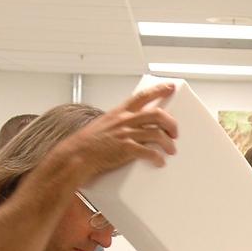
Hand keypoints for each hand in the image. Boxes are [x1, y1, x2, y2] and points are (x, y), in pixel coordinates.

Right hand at [48, 84, 179, 182]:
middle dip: (171, 123)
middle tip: (175, 133)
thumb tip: (135, 127)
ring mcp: (126, 133)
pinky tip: (159, 162)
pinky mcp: (126, 148)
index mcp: (120, 112)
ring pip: (158, 134)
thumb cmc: (88, 143)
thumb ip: (120, 122)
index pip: (143, 96)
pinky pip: (149, 152)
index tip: (170, 87)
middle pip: (158, 115)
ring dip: (168, 143)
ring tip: (171, 150)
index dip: (159, 90)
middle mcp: (125, 120)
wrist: (77, 155)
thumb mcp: (105, 124)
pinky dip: (158, 158)